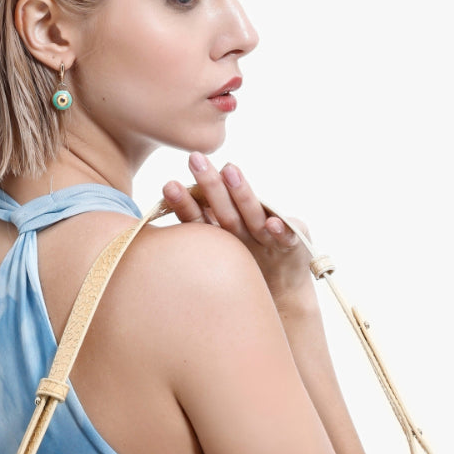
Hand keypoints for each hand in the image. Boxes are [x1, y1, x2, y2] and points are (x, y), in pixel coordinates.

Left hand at [161, 155, 316, 306]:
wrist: (285, 294)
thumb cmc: (248, 269)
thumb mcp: (222, 258)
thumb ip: (200, 238)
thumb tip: (160, 227)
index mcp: (225, 231)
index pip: (203, 215)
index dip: (187, 201)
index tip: (168, 185)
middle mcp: (245, 230)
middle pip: (224, 208)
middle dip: (210, 184)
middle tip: (194, 159)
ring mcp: (269, 237)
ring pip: (252, 216)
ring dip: (242, 194)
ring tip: (229, 170)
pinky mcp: (293, 247)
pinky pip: (286, 239)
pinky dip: (280, 231)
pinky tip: (271, 223)